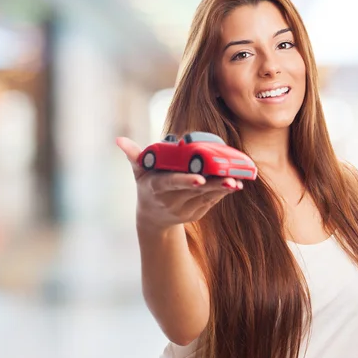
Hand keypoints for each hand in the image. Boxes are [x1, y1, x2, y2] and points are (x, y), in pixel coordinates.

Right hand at [116, 137, 242, 231]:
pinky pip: (211, 202)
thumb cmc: (147, 186)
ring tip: (237, 180)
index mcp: (156, 187)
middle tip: (230, 179)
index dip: (185, 181)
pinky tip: (234, 184)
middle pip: (194, 191)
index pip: (171, 183)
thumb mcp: (139, 172)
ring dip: (222, 188)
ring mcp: (183, 210)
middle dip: (213, 185)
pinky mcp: (195, 215)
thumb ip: (134, 155)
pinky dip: (222, 193)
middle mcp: (169, 201)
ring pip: (206, 197)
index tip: (200, 179)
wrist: (153, 216)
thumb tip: (120, 140)